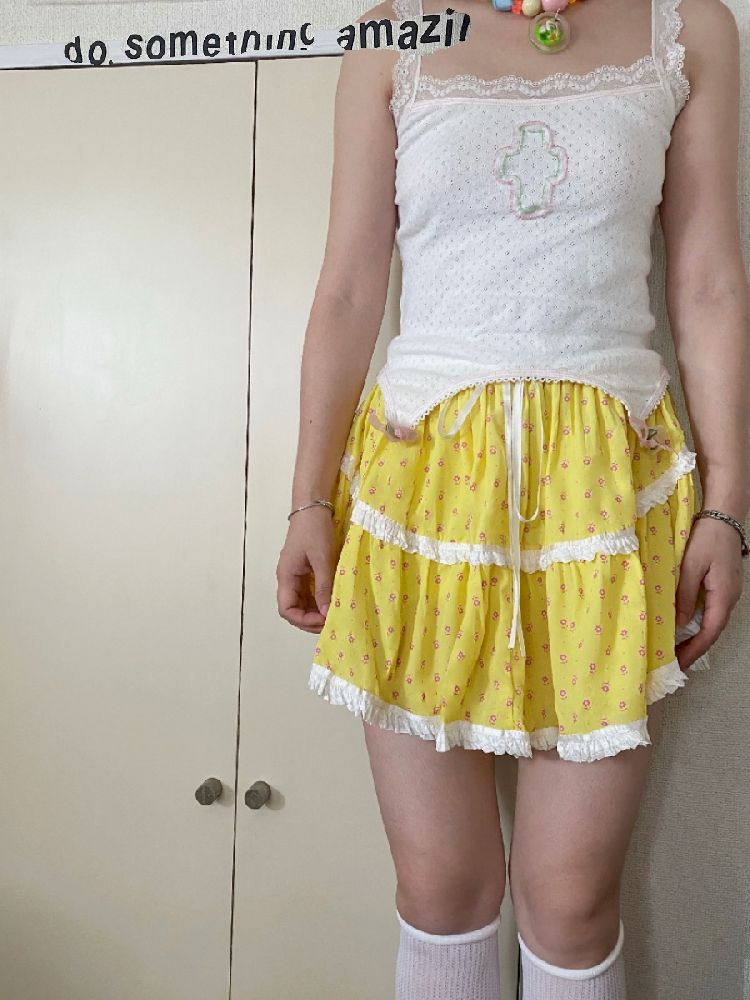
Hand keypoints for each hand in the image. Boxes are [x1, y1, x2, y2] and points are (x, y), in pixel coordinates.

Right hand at [276, 506, 335, 633]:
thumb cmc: (315, 530)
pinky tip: (333, 600)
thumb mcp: (323, 560)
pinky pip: (310, 591)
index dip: (303, 620)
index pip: (286, 609)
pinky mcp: (305, 570)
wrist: (313, 506)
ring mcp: (296, 574)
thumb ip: (324, 587)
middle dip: (311, 619)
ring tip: (334, 612)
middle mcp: (288, 579)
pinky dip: (320, 599)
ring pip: (303, 602)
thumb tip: (327, 613)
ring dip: (316, 611)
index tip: (323, 619)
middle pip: (294, 609)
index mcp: (286, 576)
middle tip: (332, 620)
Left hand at [674, 516, 743, 669]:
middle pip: (712, 631)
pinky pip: (711, 611)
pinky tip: (684, 626)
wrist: (724, 517)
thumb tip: (678, 624)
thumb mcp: (690, 567)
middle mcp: (729, 598)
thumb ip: (684, 596)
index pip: (709, 633)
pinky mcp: (723, 586)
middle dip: (694, 648)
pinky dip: (698, 623)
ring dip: (695, 637)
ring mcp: (728, 592)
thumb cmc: (707, 539)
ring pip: (712, 622)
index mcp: (723, 596)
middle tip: (673, 661)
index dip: (694, 650)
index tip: (678, 664)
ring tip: (676, 648)